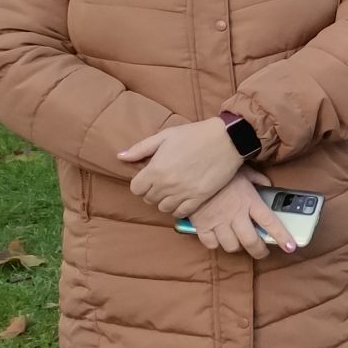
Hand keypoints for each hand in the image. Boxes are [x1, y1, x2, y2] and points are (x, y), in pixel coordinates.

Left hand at [121, 118, 243, 218]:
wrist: (227, 139)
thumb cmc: (195, 135)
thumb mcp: (165, 136)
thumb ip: (140, 148)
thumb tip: (120, 156)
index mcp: (156, 169)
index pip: (136, 189)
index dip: (141, 184)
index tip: (150, 177)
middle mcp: (167, 184)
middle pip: (149, 199)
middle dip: (152, 192)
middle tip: (163, 182)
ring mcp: (183, 193)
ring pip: (164, 208)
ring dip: (165, 201)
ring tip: (173, 191)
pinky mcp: (199, 198)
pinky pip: (181, 212)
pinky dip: (179, 208)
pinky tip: (183, 198)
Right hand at [188, 170, 280, 259]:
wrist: (193, 171)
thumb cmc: (221, 170)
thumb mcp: (244, 171)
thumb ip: (258, 179)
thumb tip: (268, 185)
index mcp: (250, 201)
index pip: (270, 222)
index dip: (282, 236)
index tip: (290, 247)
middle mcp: (236, 215)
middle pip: (251, 242)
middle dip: (259, 251)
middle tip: (262, 252)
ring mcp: (218, 222)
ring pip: (231, 246)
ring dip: (237, 247)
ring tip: (238, 241)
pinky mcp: (201, 225)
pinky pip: (211, 244)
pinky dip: (216, 244)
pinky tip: (218, 238)